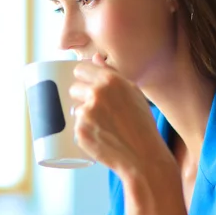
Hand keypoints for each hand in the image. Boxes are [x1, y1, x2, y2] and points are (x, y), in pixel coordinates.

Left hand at [69, 53, 174, 179]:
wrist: (142, 156)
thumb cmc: (141, 125)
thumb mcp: (133, 93)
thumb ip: (112, 74)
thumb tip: (94, 58)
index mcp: (110, 80)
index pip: (80, 69)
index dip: (82, 78)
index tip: (85, 85)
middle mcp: (96, 94)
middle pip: (73, 89)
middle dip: (80, 97)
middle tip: (96, 111)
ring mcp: (85, 113)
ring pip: (74, 109)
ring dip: (83, 116)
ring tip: (102, 127)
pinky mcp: (79, 132)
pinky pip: (75, 128)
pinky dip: (84, 132)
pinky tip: (100, 137)